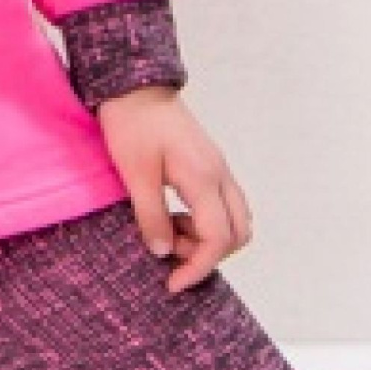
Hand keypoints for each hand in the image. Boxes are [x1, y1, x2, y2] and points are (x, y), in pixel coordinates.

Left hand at [93, 84, 253, 292]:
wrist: (136, 86)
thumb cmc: (132, 124)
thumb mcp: (135, 174)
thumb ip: (151, 215)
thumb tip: (161, 251)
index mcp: (203, 178)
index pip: (218, 238)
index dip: (198, 267)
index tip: (173, 283)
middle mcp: (219, 175)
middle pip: (238, 233)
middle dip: (207, 253)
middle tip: (167, 250)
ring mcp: (218, 169)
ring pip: (233, 220)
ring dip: (205, 237)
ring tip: (164, 230)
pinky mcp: (209, 166)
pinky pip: (221, 205)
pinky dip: (202, 221)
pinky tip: (170, 215)